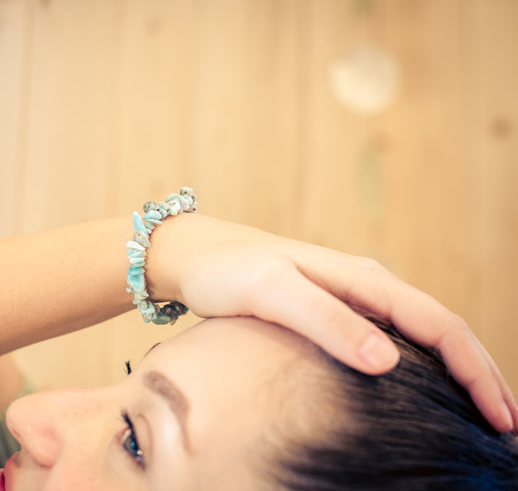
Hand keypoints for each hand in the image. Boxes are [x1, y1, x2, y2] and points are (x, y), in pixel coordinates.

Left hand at [146, 214, 517, 432]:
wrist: (196, 255)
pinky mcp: (334, 311)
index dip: (476, 372)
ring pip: (423, 336)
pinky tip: (423, 392)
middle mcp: (367, 286)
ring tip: (479, 415)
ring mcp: (353, 298)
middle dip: (480, 376)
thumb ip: (326, 321)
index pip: (441, 326)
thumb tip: (388, 361)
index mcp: (363, 280)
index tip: (500, 418)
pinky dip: (423, 367)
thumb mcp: (272, 293)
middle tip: (505, 428)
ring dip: (457, 372)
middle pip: (443, 331)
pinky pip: (395, 339)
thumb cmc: (228, 271)